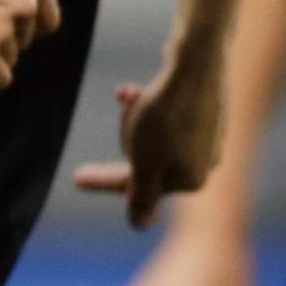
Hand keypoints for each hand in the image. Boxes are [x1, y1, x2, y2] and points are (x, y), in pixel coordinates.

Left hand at [72, 43, 225, 227]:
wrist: (197, 58)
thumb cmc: (166, 114)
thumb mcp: (145, 162)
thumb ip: (140, 195)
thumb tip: (139, 226)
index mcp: (192, 180)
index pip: (141, 188)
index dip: (107, 181)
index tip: (77, 178)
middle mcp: (205, 159)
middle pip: (147, 158)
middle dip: (127, 137)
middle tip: (118, 116)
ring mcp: (208, 132)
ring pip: (153, 132)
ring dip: (135, 117)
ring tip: (131, 99)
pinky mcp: (204, 104)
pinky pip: (166, 110)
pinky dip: (147, 101)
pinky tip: (128, 90)